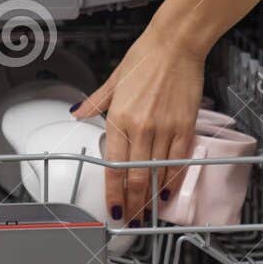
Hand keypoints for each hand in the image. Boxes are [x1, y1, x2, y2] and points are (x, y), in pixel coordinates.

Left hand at [71, 23, 204, 225]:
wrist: (176, 44)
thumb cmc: (145, 57)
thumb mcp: (114, 79)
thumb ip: (95, 101)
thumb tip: (77, 113)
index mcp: (119, 117)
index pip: (114, 166)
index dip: (114, 193)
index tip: (115, 210)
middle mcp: (141, 127)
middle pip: (137, 176)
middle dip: (134, 203)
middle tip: (133, 219)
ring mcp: (165, 127)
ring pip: (159, 172)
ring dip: (153, 196)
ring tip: (148, 212)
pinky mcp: (185, 125)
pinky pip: (179, 160)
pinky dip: (174, 178)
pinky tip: (169, 190)